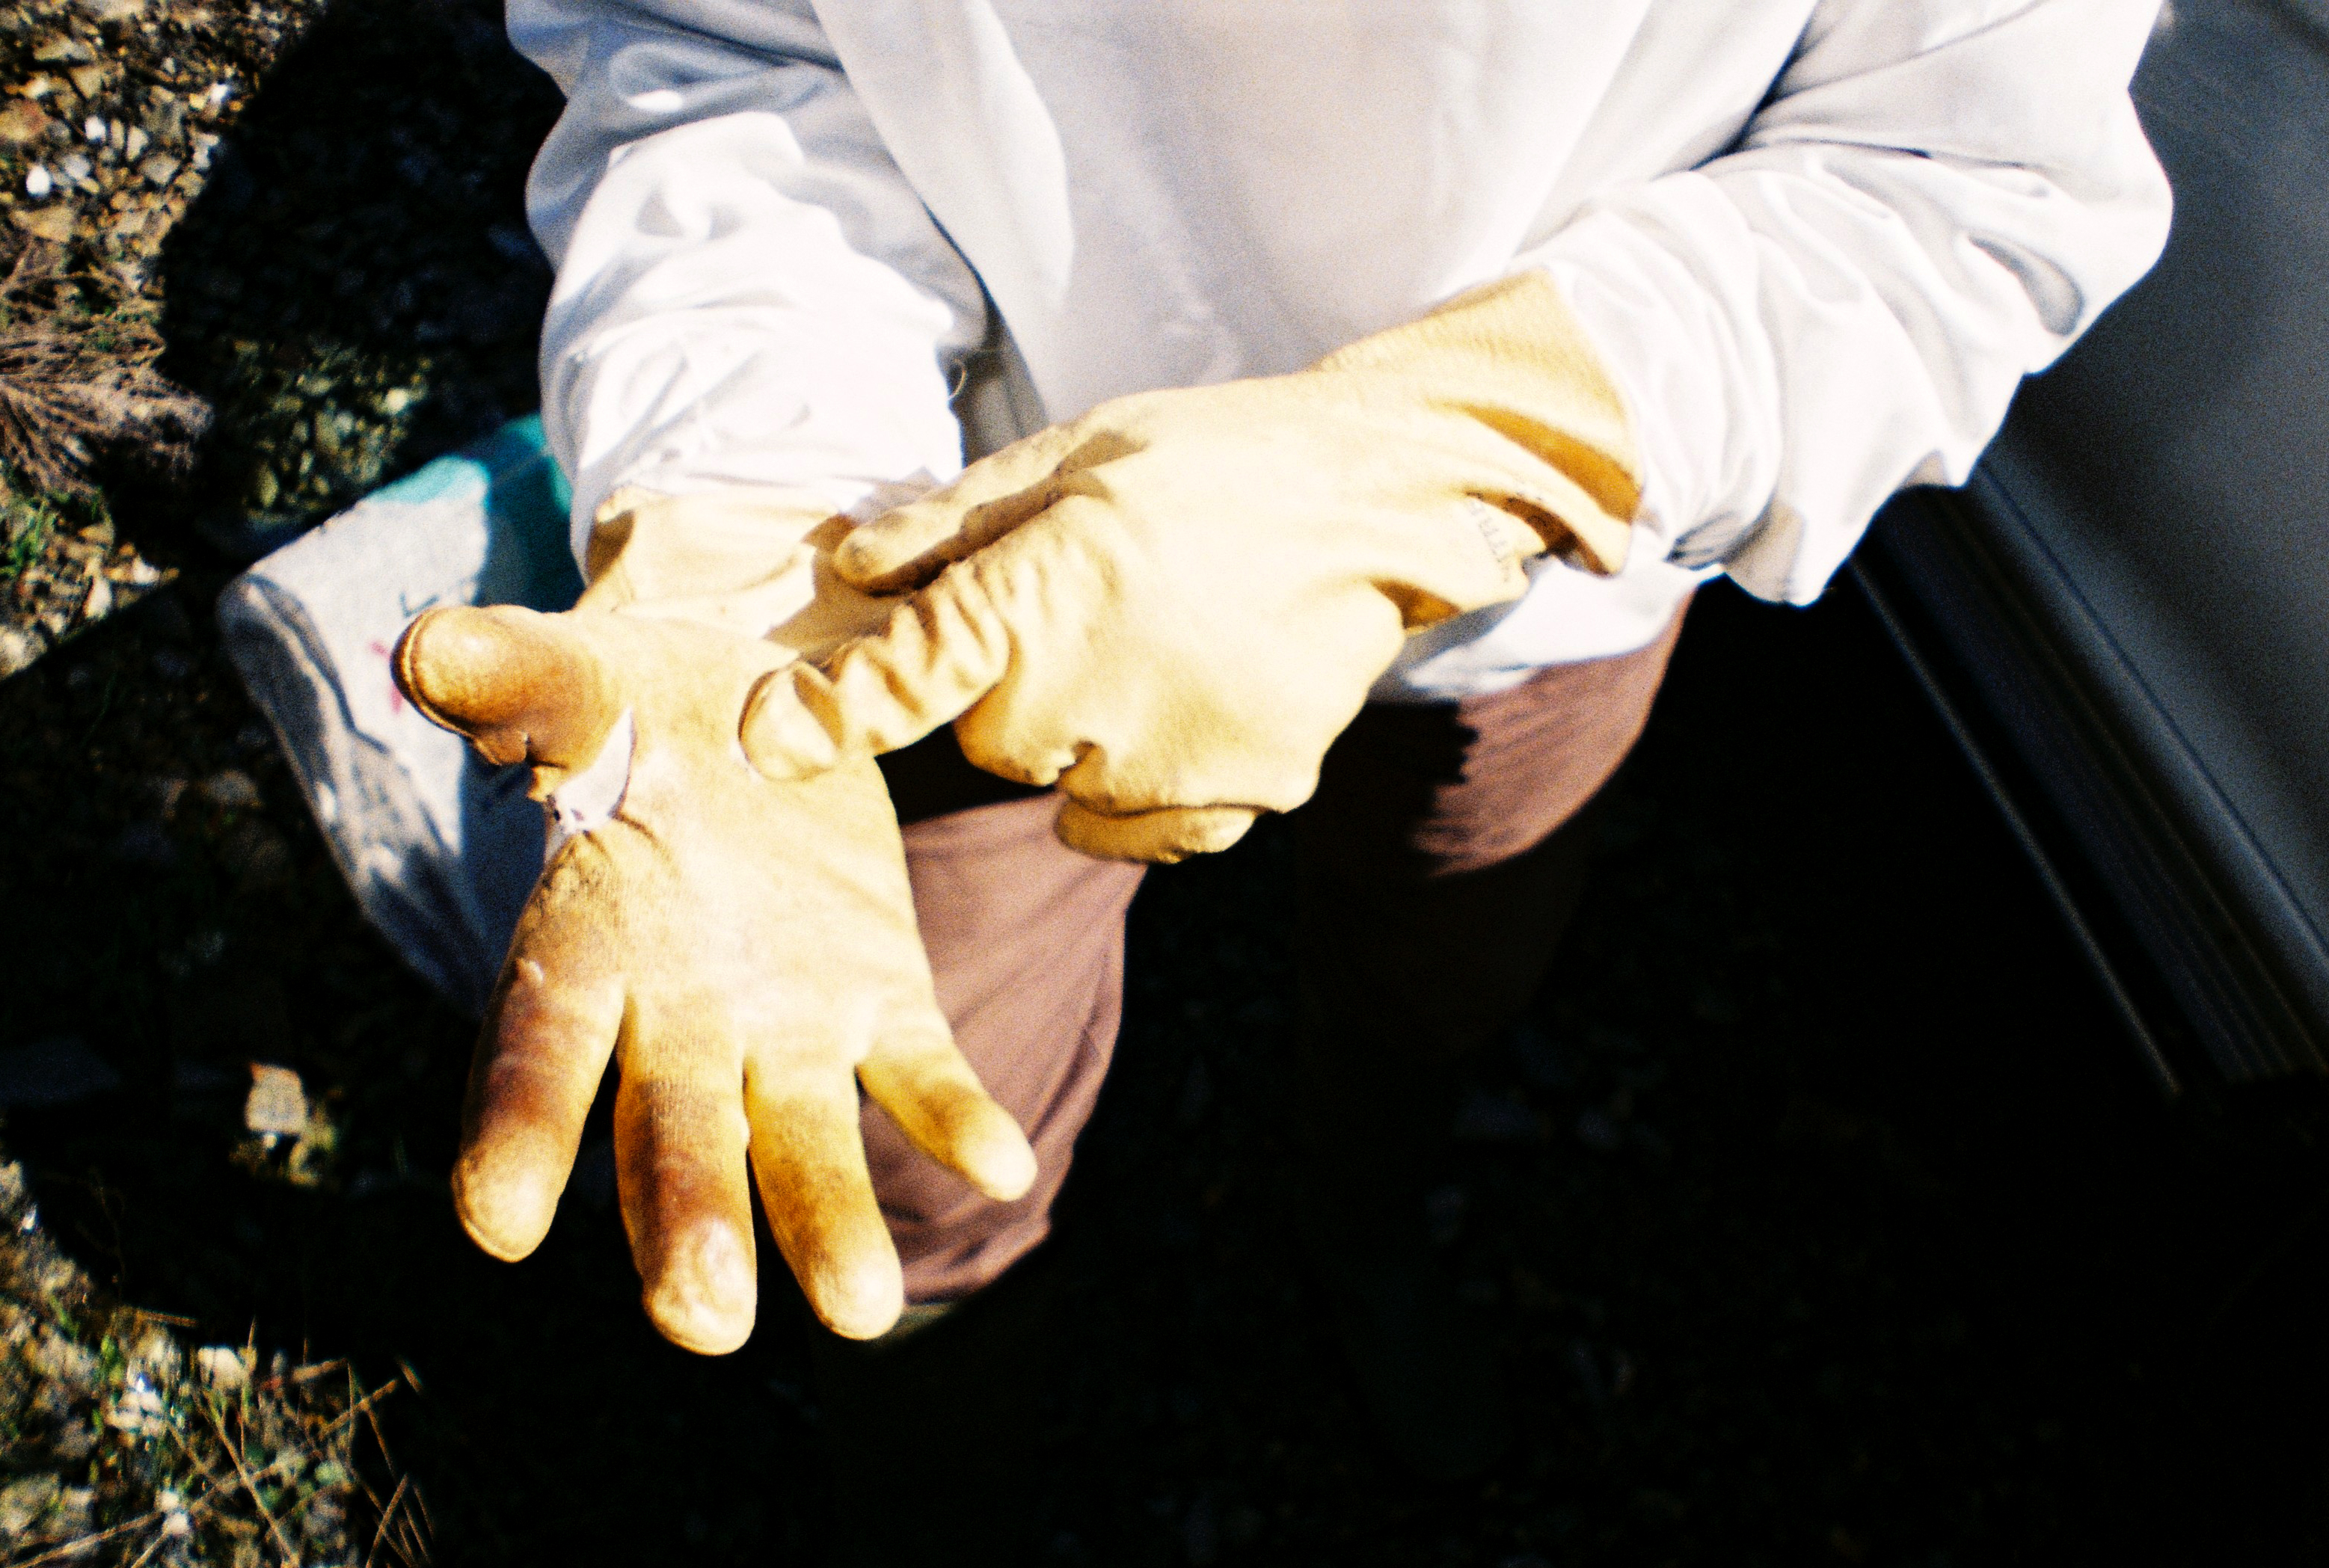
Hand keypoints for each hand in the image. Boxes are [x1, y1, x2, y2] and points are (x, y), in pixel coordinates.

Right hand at [395, 496, 1035, 1346]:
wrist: (747, 709)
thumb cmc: (635, 704)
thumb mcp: (579, 678)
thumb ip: (514, 674)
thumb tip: (431, 650)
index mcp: (584, 943)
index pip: (538, 1050)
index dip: (518, 1129)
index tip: (497, 1223)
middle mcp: (680, 1012)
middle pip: (671, 1132)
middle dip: (685, 1222)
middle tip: (702, 1321)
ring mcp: (785, 1017)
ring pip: (800, 1135)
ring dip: (827, 1221)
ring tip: (867, 1309)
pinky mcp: (881, 996)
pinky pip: (919, 1068)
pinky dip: (954, 1116)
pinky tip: (1003, 1167)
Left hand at [740, 273, 1640, 861]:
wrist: (1384, 495)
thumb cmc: (1214, 457)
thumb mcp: (1075, 451)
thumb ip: (954, 524)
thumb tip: (851, 565)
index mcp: (1044, 594)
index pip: (906, 678)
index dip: (827, 716)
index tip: (764, 741)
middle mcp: (1098, 694)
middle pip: (995, 742)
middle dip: (1019, 688)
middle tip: (1098, 606)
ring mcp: (1175, 761)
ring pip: (1070, 789)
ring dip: (1090, 737)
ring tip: (1165, 645)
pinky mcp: (1242, 798)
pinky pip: (1143, 826)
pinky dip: (1152, 782)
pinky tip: (1198, 699)